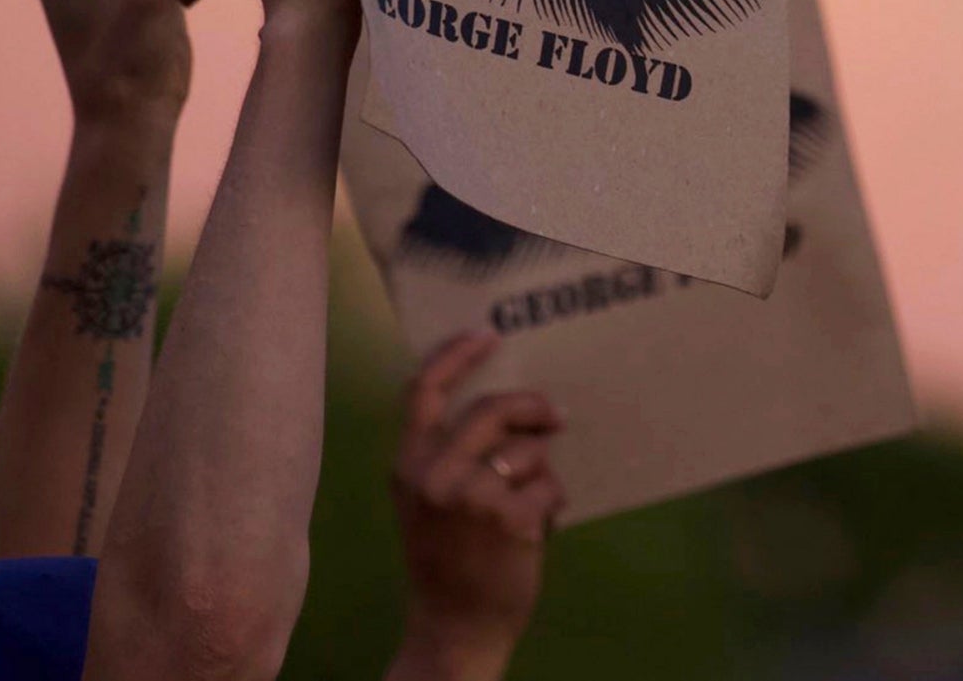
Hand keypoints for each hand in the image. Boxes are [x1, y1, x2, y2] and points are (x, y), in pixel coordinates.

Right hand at [387, 332, 564, 680]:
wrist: (455, 628)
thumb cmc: (446, 560)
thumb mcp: (426, 500)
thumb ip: (449, 454)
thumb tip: (512, 407)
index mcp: (408, 465)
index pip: (424, 391)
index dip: (456, 354)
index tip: (489, 334)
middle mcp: (433, 474)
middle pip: (492, 408)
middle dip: (532, 407)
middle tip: (554, 417)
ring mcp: (471, 496)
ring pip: (528, 449)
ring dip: (541, 471)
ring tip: (534, 500)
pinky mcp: (509, 518)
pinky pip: (549, 486)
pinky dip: (554, 503)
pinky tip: (543, 526)